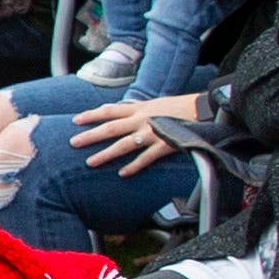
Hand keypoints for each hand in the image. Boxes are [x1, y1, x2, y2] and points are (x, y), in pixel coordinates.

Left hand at [72, 92, 204, 173]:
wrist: (204, 109)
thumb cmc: (181, 108)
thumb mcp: (156, 104)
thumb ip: (138, 110)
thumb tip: (121, 113)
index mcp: (140, 108)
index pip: (110, 110)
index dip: (92, 114)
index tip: (75, 120)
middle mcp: (143, 119)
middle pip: (111, 127)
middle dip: (91, 135)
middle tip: (73, 143)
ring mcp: (153, 132)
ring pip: (124, 144)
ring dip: (106, 154)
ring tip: (90, 163)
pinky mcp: (165, 144)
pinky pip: (146, 158)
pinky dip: (134, 166)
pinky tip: (122, 174)